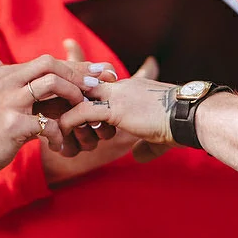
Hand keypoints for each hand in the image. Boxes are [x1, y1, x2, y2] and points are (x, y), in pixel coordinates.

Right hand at [0, 55, 94, 178]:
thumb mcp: (14, 104)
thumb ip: (38, 94)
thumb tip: (76, 86)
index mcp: (9, 74)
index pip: (48, 60)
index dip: (77, 66)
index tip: (100, 72)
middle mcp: (7, 82)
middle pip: (50, 63)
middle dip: (78, 75)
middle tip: (95, 89)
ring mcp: (8, 101)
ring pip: (51, 83)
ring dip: (73, 96)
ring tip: (79, 113)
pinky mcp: (12, 124)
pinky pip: (48, 123)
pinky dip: (59, 134)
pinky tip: (58, 144)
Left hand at [58, 69, 182, 163]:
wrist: (192, 117)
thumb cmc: (182, 125)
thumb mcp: (160, 135)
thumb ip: (146, 144)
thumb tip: (138, 156)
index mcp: (130, 88)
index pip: (98, 84)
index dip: (81, 93)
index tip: (67, 104)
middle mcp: (121, 86)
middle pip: (82, 82)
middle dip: (63, 94)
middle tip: (45, 108)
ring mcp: (118, 95)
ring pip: (78, 96)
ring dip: (62, 111)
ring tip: (49, 126)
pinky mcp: (115, 108)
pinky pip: (83, 112)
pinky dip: (68, 123)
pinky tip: (59, 134)